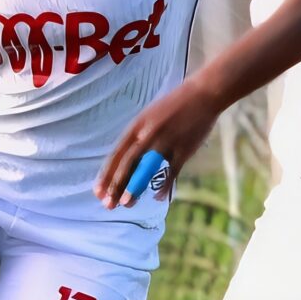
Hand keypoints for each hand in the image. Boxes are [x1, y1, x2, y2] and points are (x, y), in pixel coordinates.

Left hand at [95, 76, 224, 208]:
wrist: (202, 95)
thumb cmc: (175, 105)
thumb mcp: (149, 116)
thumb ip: (139, 136)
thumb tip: (128, 160)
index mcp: (137, 125)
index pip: (116, 154)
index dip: (106, 175)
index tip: (98, 191)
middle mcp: (148, 134)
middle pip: (127, 165)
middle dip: (116, 186)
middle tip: (108, 204)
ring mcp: (165, 142)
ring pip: (146, 170)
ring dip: (135, 188)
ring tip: (127, 203)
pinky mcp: (183, 150)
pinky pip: (171, 172)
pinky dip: (164, 187)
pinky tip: (157, 198)